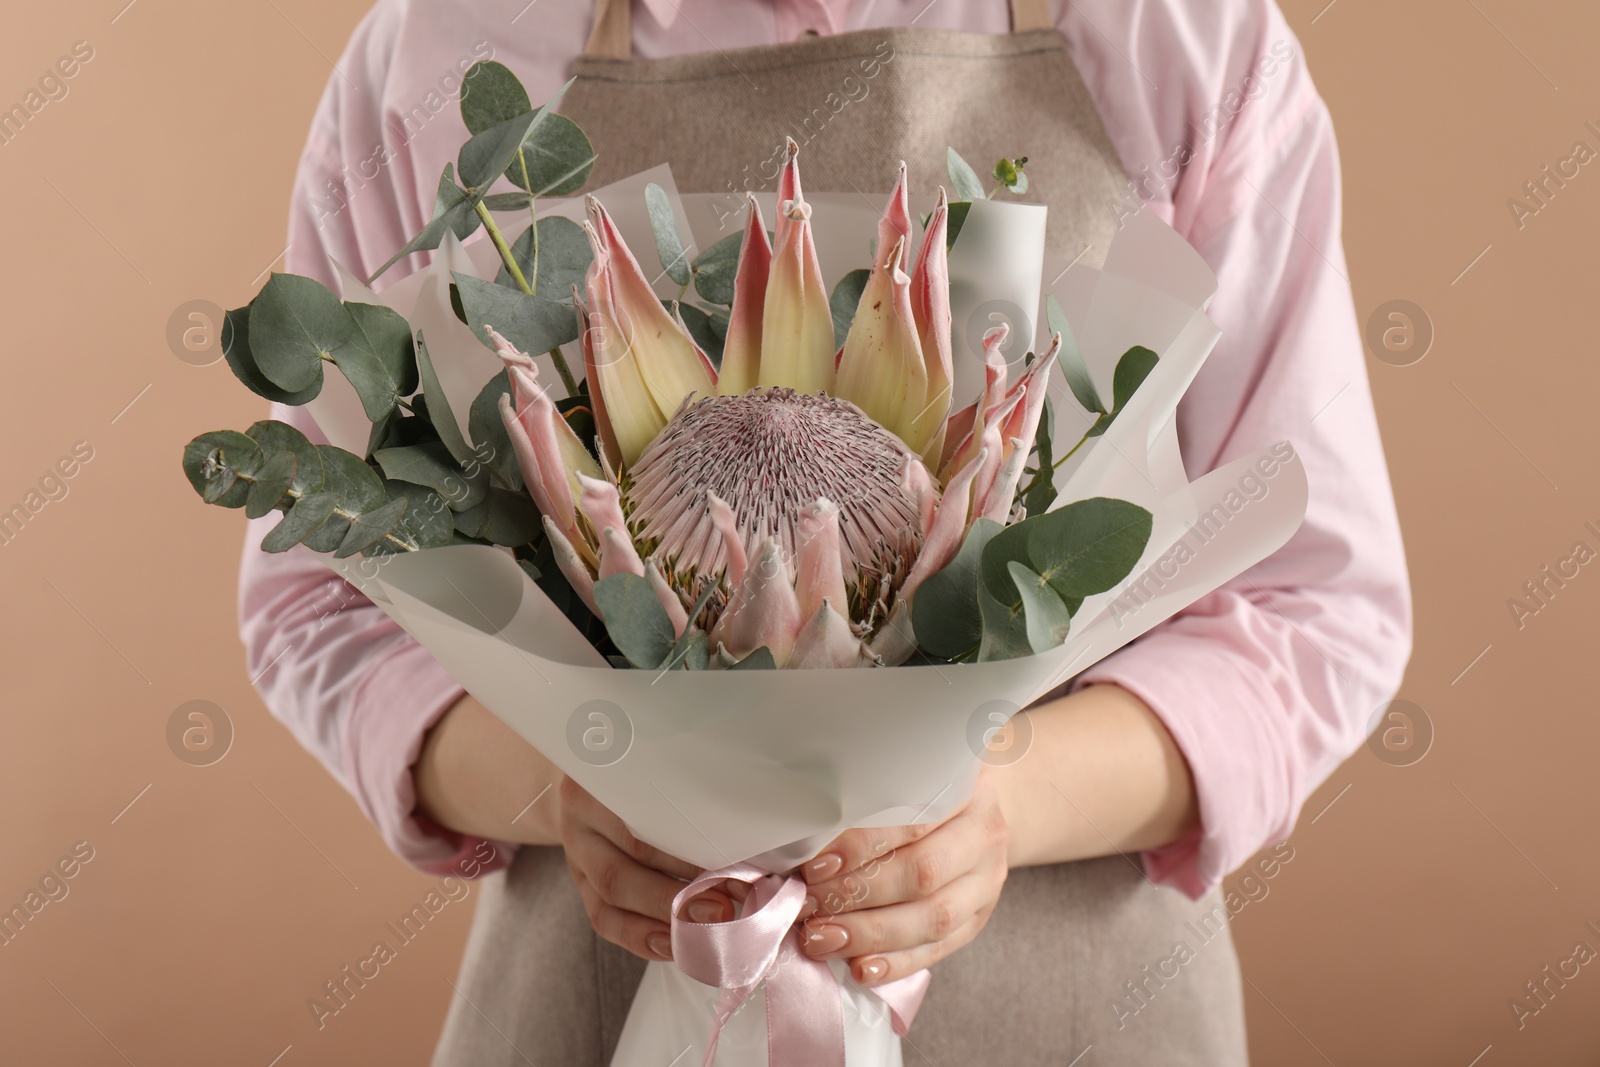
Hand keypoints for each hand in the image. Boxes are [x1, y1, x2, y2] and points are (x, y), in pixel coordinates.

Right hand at [558, 777, 735, 961]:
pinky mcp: (581, 884)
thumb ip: (695, 795)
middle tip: (726, 906)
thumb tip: (754, 844)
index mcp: (606, 774)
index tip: (738, 864)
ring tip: (704, 930)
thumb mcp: (663, 773)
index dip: (694, 840)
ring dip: (664, 914)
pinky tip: (673, 946)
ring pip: (614, 890)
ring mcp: (577, 851)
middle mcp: (582, 812)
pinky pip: (604, 918)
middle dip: (683, 885)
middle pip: (632, 853)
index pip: (650, 808)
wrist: (598, 786)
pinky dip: (640, 936)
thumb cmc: (649, 778)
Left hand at [798, 767, 1008, 985]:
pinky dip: (897, 963)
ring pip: (932, 918)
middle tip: (808, 904)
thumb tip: (804, 838)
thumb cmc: (925, 791)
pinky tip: (860, 968)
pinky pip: (939, 949)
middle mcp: (983, 835)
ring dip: (870, 934)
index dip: (861, 846)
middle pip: (921, 874)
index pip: (912, 820)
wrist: (976, 810)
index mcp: (965, 789)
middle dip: (856, 895)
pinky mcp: (977, 919)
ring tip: (822, 938)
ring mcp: (985, 882)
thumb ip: (866, 803)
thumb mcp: (904, 776)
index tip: (815, 865)